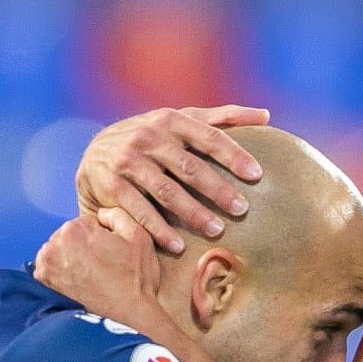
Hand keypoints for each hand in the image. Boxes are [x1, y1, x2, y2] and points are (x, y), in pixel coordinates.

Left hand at [32, 213, 161, 330]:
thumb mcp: (139, 236)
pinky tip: (80, 282)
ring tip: (92, 276)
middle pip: (70, 237)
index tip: (111, 253)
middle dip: (84, 246)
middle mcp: (55, 244)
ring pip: (60, 252)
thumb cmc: (137, 279)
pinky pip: (52, 268)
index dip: (102, 237)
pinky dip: (63, 273)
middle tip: (103, 266)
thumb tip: (102, 213)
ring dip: (72, 259)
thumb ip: (117, 214)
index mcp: (75, 229)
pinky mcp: (44, 283)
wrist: (129, 316)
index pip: (86, 223)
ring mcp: (46, 266)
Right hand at [75, 105, 269, 253]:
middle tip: (242, 209)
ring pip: (166, 191)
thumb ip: (221, 118)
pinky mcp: (112, 186)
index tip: (257, 175)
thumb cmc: (152, 140)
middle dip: (217, 189)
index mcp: (170, 120)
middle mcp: (148, 137)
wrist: (96, 155)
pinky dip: (159, 229)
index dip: (233, 155)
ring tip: (216, 231)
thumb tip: (266, 115)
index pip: (208, 136)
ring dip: (193, 213)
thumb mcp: (181, 122)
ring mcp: (128, 161)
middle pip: (190, 167)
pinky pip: (139, 211)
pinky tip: (178, 246)